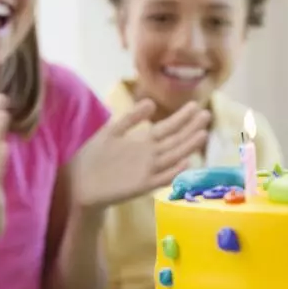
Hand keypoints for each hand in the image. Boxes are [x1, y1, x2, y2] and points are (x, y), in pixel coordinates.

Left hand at [74, 100, 209, 210]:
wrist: (80, 184)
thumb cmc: (94, 158)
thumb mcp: (111, 132)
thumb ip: (131, 118)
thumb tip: (152, 102)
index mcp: (143, 143)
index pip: (167, 128)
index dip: (181, 117)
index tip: (196, 105)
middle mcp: (149, 156)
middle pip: (174, 141)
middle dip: (190, 128)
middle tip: (207, 115)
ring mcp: (147, 171)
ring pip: (172, 157)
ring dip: (187, 147)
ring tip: (202, 133)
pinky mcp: (140, 186)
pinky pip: (161, 178)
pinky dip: (173, 172)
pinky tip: (186, 163)